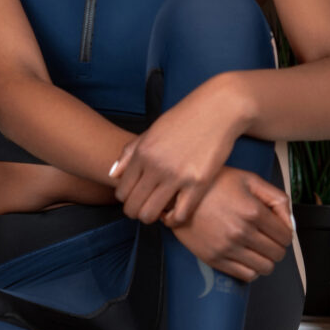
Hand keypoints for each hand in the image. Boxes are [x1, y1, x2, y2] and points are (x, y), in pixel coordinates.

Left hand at [109, 76, 249, 224]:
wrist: (217, 109)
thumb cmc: (184, 119)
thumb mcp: (152, 130)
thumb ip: (129, 152)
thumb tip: (112, 175)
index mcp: (142, 153)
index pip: (122, 191)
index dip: (127, 200)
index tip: (136, 198)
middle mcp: (156, 165)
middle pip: (133, 207)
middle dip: (136, 212)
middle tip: (146, 208)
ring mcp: (177, 175)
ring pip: (151, 214)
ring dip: (152, 217)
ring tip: (160, 211)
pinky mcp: (199, 182)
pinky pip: (179, 214)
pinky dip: (174, 219)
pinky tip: (175, 213)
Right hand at [165, 164, 294, 281]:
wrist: (177, 194)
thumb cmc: (213, 184)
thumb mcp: (249, 179)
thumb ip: (276, 198)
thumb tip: (290, 222)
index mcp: (253, 211)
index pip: (285, 236)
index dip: (285, 234)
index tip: (279, 230)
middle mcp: (241, 232)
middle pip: (277, 254)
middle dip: (277, 246)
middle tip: (269, 238)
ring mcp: (227, 248)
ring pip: (264, 268)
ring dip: (266, 260)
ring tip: (258, 249)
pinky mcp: (214, 259)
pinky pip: (246, 275)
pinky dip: (251, 269)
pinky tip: (246, 256)